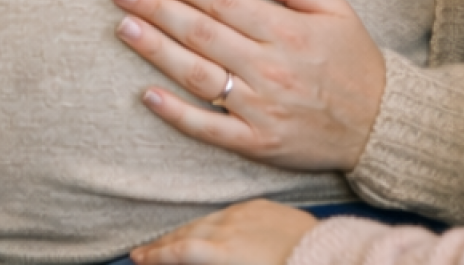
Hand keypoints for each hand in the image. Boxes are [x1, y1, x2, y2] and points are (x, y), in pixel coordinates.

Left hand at [114, 0, 386, 170]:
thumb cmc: (356, 60)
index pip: (222, 1)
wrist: (379, 125)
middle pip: (200, 33)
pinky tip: (147, 93)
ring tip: (126, 28)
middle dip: (158, 9)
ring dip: (156, 50)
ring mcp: (259, 107)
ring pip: (197, 75)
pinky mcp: (255, 142)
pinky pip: (207, 127)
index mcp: (286, 30)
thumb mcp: (337, 7)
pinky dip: (175, 112)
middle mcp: (268, 67)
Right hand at [130, 200, 317, 264]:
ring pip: (208, 219)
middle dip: (165, 242)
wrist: (326, 254)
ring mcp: (248, 212)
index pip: (179, 252)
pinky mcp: (265, 205)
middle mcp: (231, 227)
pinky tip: (211, 223)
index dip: (155, 256)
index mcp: (222, 251)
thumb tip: (194, 258)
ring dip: (188, 230)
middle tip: (145, 249)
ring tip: (173, 238)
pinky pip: (231, 210)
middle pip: (189, 233)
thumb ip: (209, 258)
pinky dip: (213, 219)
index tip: (137, 257)